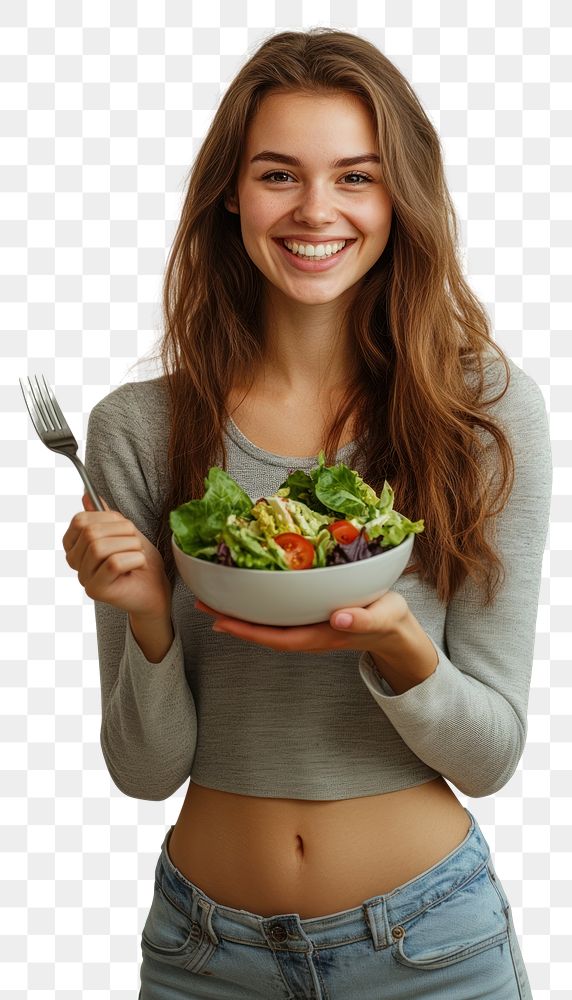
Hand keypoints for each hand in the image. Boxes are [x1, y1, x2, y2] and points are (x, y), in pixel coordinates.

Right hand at [62, 494, 171, 617]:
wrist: (155, 589)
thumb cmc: (139, 560)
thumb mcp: (124, 531)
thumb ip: (104, 516)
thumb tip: (87, 495)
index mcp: (76, 545)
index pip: (80, 521)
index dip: (106, 518)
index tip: (123, 528)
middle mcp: (75, 562)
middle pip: (91, 533)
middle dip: (122, 531)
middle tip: (136, 542)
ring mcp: (84, 578)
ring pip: (100, 548)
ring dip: (130, 546)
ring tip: (138, 554)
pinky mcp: (96, 590)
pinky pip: (113, 564)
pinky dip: (134, 559)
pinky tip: (139, 565)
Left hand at [194, 589, 409, 653]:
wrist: (395, 629)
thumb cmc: (388, 621)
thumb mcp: (381, 618)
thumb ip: (362, 620)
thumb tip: (338, 620)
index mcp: (320, 636)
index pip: (275, 637)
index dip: (247, 630)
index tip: (220, 620)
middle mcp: (306, 633)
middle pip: (261, 631)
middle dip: (231, 619)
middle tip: (201, 602)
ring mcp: (306, 626)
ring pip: (265, 622)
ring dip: (239, 612)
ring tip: (212, 596)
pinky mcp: (307, 615)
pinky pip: (276, 613)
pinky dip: (256, 604)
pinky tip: (244, 592)